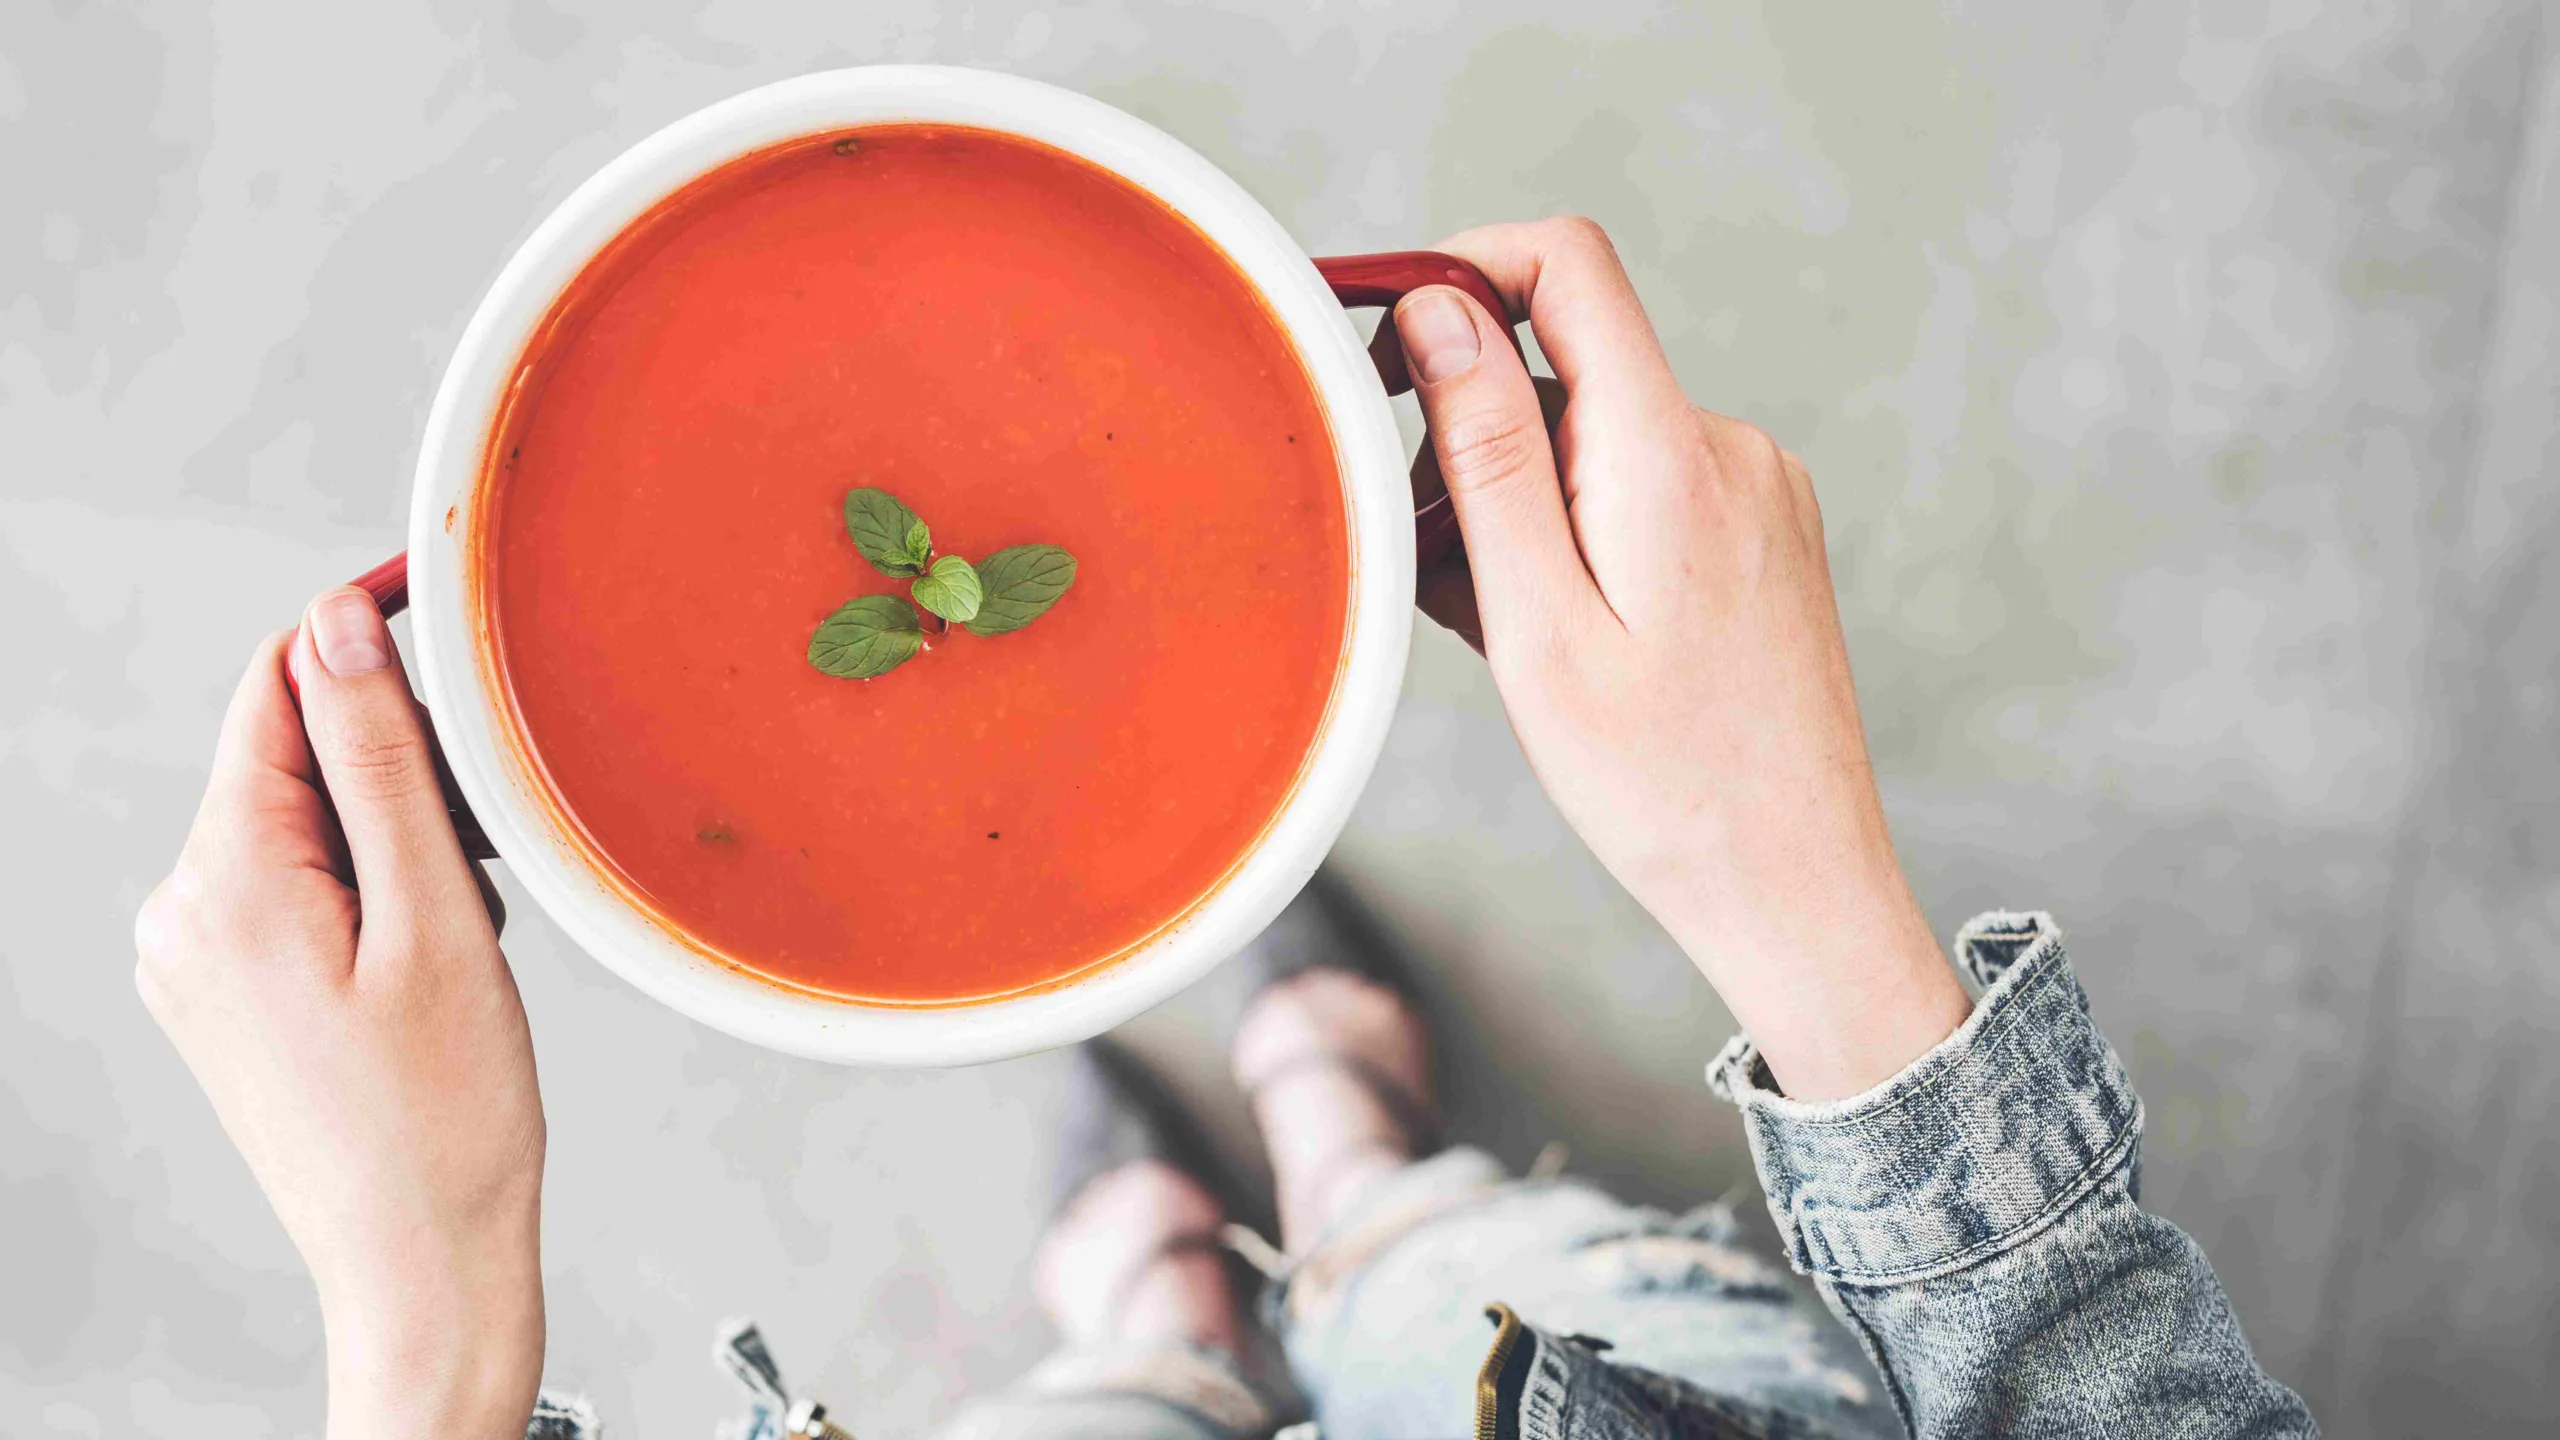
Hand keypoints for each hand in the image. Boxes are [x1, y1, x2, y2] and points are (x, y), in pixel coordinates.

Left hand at [135, 588, 544, 1439]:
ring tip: (467, 924)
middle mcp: (182, 913)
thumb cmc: (445, 1120)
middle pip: (293, 754)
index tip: (440, 595)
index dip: (361, 630)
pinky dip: (374, 886)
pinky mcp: (224, 995)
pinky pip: (297, 886)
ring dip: (394, 832)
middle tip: (492, 839)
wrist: (418, 1265)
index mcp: (224, 883)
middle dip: (400, 764)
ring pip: (303, 821)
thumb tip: (337, 625)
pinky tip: (431, 953)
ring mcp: (195, 960)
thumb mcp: (435, 919)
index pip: (277, 687)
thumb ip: (380, 762)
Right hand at [1385, 218, 1970, 1099]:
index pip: (1566, 263)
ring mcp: (1756, 489)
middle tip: (1431, 571)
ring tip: (1500, 633)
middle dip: (1469, 443)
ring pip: (1591, 441)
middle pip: (1562, 367)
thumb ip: (1488, 453)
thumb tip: (1442, 311)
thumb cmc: (1660, 786)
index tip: (1388, 352)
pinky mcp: (1764, 533)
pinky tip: (1560, 639)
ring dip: (1517, 508)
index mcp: (1669, 456)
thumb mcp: (1536, 624)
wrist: (1797, 887)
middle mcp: (1729, 448)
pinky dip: (1573, 538)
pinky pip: (1638, 490)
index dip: (1462, 270)